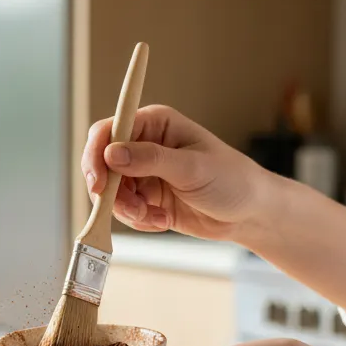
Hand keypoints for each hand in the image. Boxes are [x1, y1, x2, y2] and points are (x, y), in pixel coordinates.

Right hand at [81, 104, 275, 239]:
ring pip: (110, 192)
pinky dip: (138, 220)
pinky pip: (124, 210)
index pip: (109, 131)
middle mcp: (144, 145)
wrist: (249, 213)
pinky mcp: (146, 198)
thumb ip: (151, 159)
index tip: (98, 182)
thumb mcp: (192, 168)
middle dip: (111, 191)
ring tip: (153, 217)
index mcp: (155, 124)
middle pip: (102, 164)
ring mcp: (143, 173)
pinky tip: (161, 221)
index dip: (97, 155)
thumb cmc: (232, 180)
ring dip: (126, 209)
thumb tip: (112, 154)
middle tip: (131, 208)